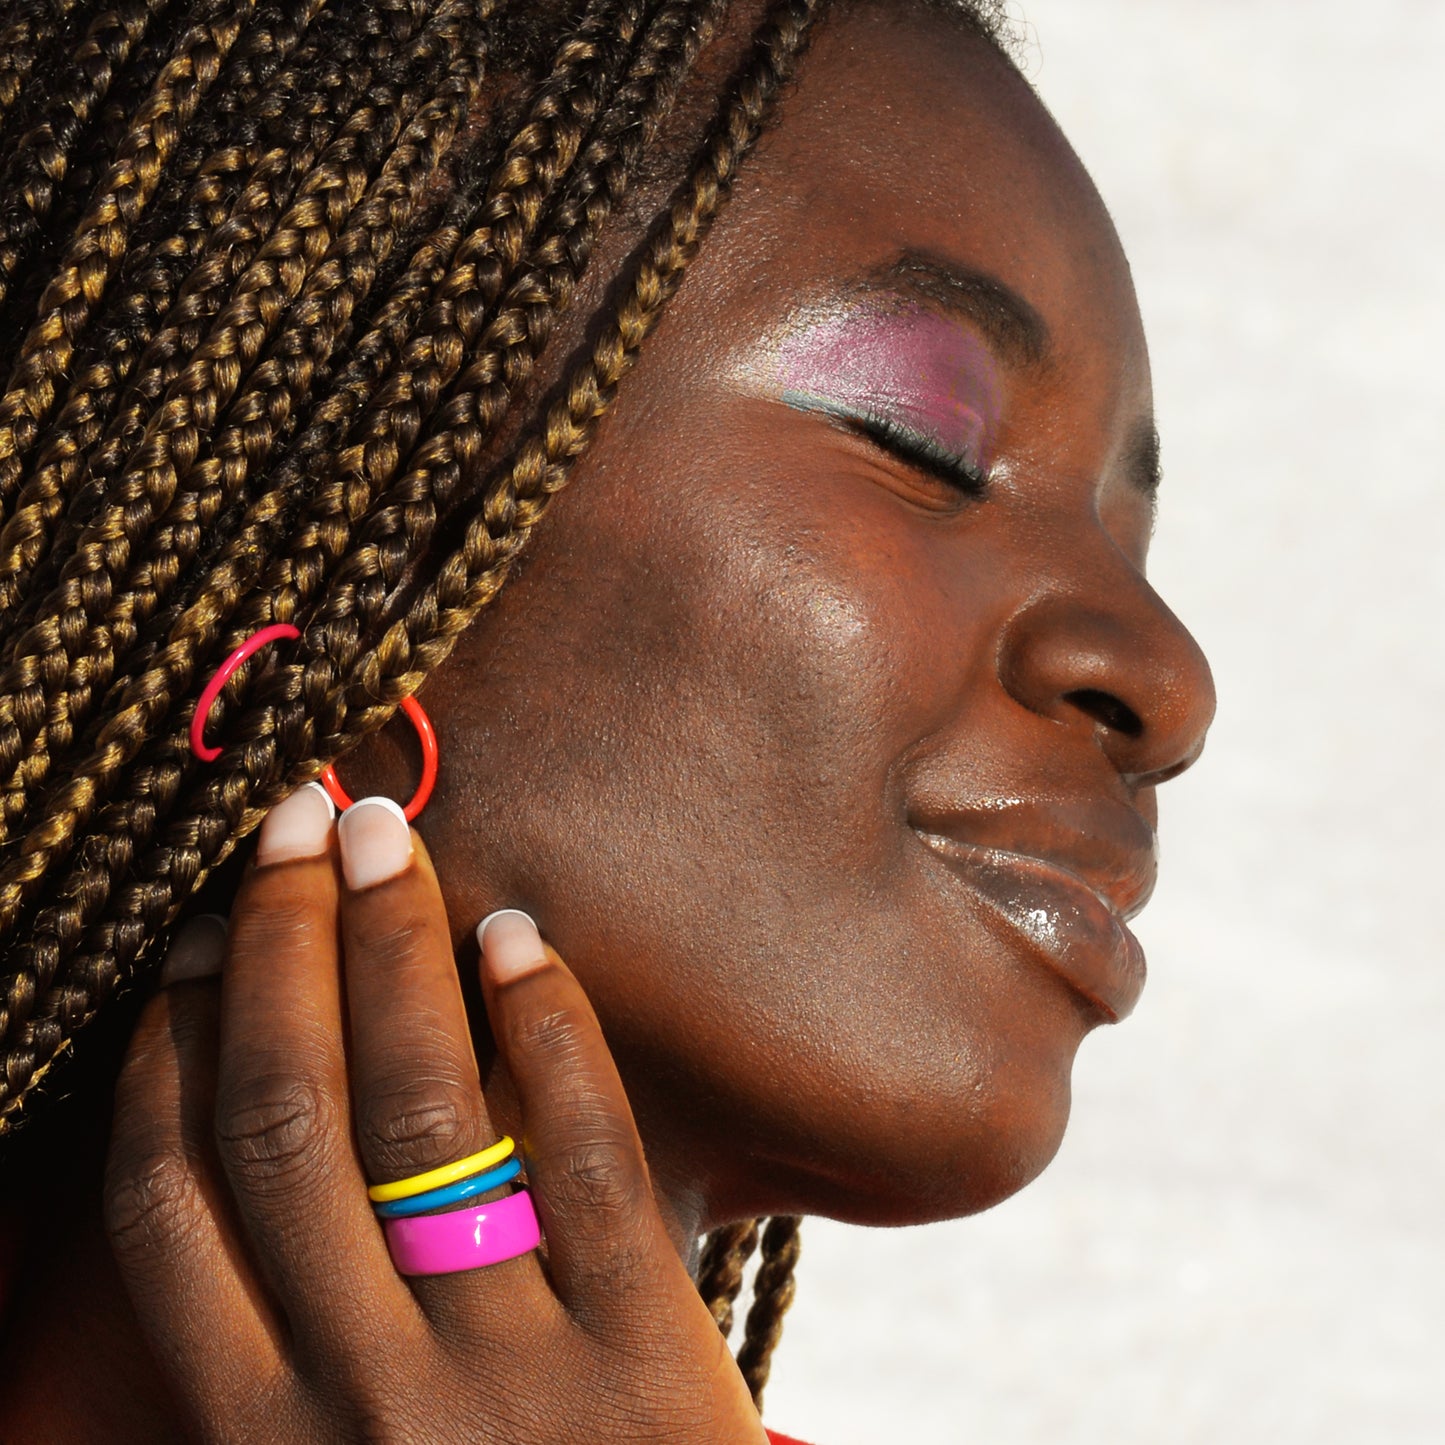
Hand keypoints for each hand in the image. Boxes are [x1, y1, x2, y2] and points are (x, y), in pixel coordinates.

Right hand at [104, 784, 765, 1443]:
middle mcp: (360, 1394)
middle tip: (290, 822)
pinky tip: (518, 935)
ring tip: (383, 840)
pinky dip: (548, 1029)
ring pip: (419, 1115)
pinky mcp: (644, 1354)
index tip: (195, 942)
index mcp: (261, 1434)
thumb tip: (226, 1158)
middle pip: (285, 1120)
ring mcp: (505, 1370)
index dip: (168, 1049)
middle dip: (278, 949)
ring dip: (391, 955)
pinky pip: (587, 1154)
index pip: (169, 1205)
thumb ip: (279, 1352)